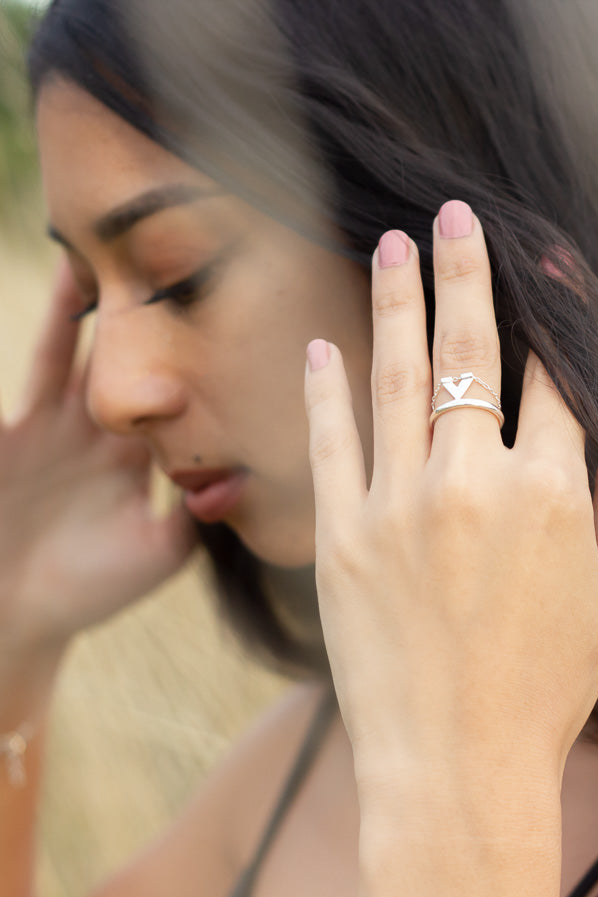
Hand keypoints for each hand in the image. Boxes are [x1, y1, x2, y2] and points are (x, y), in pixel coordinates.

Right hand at [0, 261, 195, 654]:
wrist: (17, 615)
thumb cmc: (92, 590)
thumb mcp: (162, 550)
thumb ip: (200, 512)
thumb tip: (245, 477)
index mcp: (138, 453)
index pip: (173, 394)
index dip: (198, 359)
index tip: (231, 315)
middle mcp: (98, 429)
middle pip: (122, 357)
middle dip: (139, 314)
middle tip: (168, 253)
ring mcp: (51, 425)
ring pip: (71, 350)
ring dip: (82, 306)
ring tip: (99, 252)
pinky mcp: (12, 433)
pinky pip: (30, 375)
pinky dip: (39, 335)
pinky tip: (54, 284)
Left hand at [305, 202, 597, 797]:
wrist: (457, 763)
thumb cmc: (548, 682)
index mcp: (551, 494)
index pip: (554, 378)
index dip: (553, 315)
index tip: (544, 265)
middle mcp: (473, 483)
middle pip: (471, 351)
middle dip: (466, 272)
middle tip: (453, 214)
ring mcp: (399, 506)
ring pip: (398, 375)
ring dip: (397, 300)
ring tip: (392, 243)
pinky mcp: (342, 536)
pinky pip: (331, 441)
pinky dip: (327, 387)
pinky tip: (325, 341)